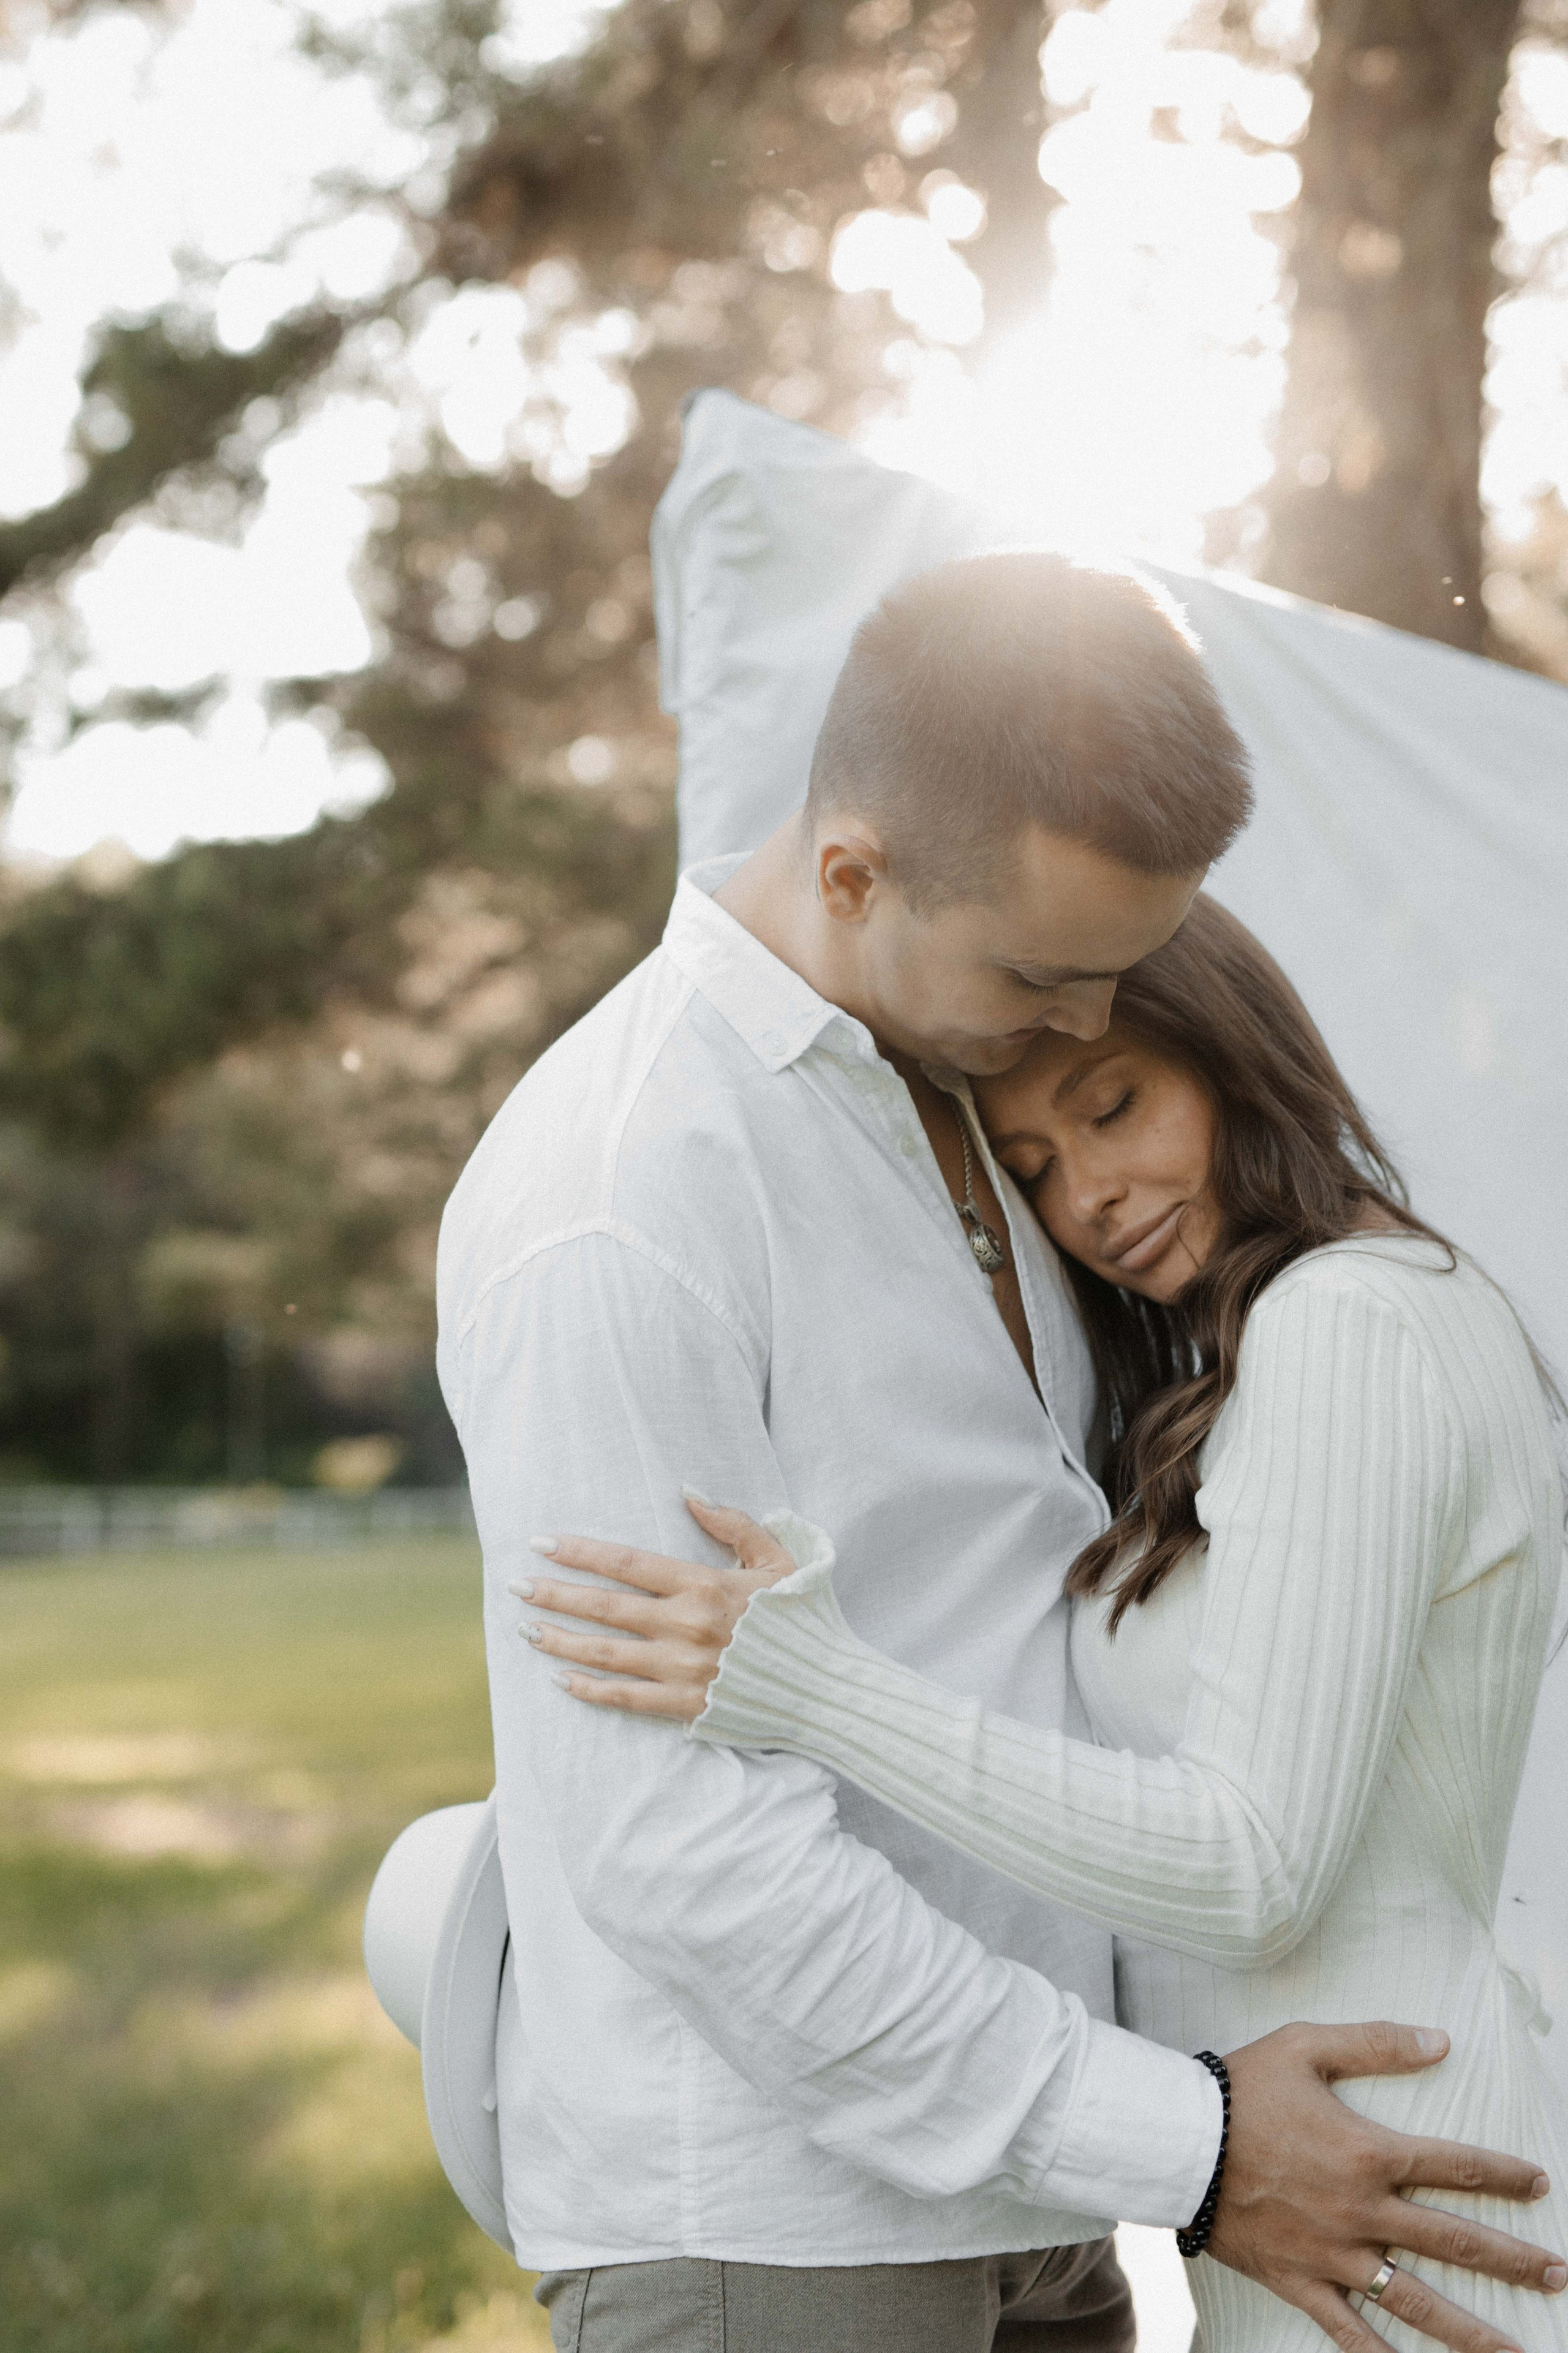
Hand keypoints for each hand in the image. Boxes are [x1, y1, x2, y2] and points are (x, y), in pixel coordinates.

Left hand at [509, 1494, 793, 1720]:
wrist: (826, 1686)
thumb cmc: (802, 1616)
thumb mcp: (778, 1557)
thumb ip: (732, 1523)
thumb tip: (687, 1491)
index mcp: (704, 1586)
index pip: (627, 1564)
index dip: (580, 1553)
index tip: (542, 1543)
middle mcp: (686, 1627)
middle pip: (605, 1608)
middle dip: (555, 1595)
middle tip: (517, 1586)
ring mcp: (682, 1670)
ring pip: (605, 1654)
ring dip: (560, 1640)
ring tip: (527, 1630)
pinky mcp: (685, 1706)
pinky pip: (625, 1698)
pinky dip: (589, 1689)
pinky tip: (561, 1679)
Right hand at [1211, 2021, 1564, 2351]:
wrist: (1179, 2142)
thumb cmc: (1241, 2089)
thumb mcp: (1306, 2045)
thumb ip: (1376, 2043)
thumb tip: (1440, 2041)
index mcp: (1368, 2153)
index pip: (1454, 2166)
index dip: (1501, 2173)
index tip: (1541, 2182)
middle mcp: (1362, 2211)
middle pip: (1454, 2242)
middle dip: (1515, 2261)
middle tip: (1561, 2276)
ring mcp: (1334, 2254)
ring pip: (1417, 2301)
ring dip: (1474, 2330)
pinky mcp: (1302, 2282)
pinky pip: (1350, 2332)